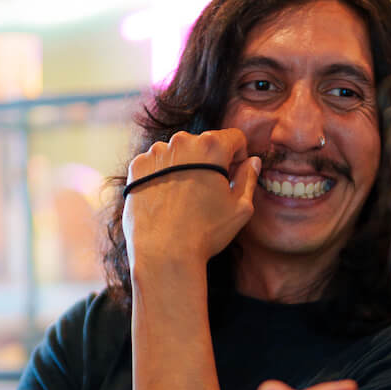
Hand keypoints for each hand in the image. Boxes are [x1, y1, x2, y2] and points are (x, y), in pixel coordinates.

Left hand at [122, 127, 260, 270]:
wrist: (163, 252)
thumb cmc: (206, 232)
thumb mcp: (240, 207)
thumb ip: (249, 178)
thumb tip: (253, 161)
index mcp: (212, 146)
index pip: (234, 137)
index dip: (239, 156)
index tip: (234, 174)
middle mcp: (182, 141)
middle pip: (205, 143)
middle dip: (211, 161)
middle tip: (210, 190)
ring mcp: (156, 152)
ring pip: (180, 152)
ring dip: (186, 166)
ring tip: (186, 197)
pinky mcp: (137, 166)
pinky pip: (157, 163)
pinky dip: (164, 174)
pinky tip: (168, 199)